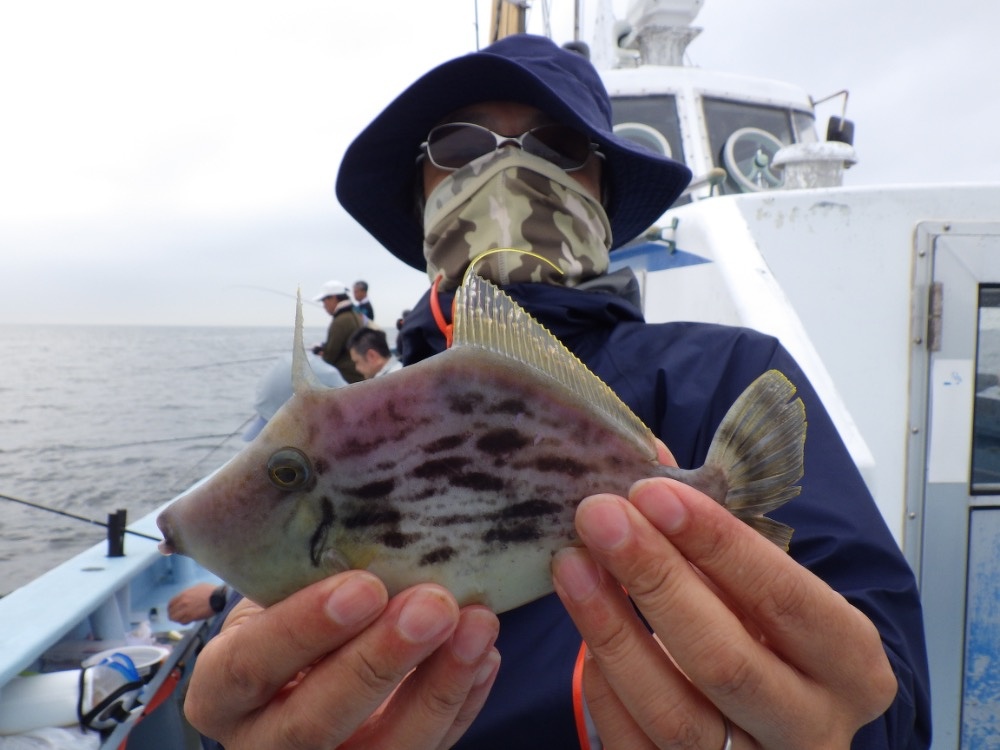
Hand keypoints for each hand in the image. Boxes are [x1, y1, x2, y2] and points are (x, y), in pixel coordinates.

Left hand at [168, 582, 217, 623]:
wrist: (217, 597)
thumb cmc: (210, 591)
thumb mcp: (197, 587)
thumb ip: (189, 593)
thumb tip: (186, 596)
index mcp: (183, 595)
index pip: (171, 604)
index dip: (170, 608)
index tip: (173, 610)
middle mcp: (182, 603)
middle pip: (171, 612)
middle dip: (173, 615)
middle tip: (177, 617)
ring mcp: (186, 610)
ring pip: (175, 618)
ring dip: (178, 619)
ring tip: (182, 619)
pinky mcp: (192, 617)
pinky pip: (183, 622)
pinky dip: (184, 622)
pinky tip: (188, 621)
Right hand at [184, 571, 499, 748]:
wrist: (302, 655)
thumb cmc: (288, 608)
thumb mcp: (275, 591)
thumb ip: (304, 570)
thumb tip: (371, 511)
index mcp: (222, 687)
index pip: (251, 665)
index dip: (305, 629)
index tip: (365, 585)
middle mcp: (263, 739)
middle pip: (313, 722)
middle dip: (381, 662)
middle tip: (433, 606)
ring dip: (438, 687)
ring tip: (477, 625)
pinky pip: (428, 749)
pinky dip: (461, 703)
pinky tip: (484, 655)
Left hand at [552, 477, 896, 748]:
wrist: (779, 723)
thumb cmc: (773, 636)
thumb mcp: (767, 585)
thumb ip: (717, 532)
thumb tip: (645, 459)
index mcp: (850, 662)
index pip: (784, 597)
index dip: (717, 543)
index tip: (652, 492)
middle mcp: (813, 727)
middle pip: (726, 660)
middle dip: (655, 579)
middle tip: (600, 517)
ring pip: (674, 712)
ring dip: (612, 630)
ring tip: (571, 564)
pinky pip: (635, 745)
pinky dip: (603, 684)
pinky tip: (584, 629)